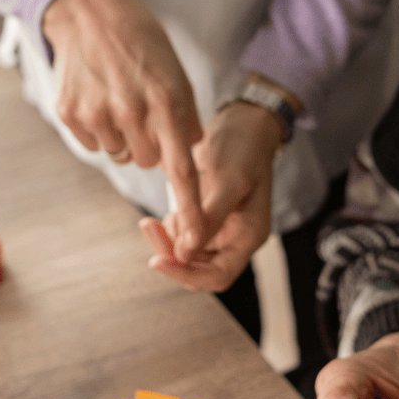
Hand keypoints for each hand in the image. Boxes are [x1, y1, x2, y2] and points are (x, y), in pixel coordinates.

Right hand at [41, 0, 204, 252]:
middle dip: (150, 143)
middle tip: (143, 108)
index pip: (180, 167)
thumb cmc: (140, 42)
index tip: (193, 237)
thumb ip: (186, 116)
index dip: (188, 206)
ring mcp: (97, 114)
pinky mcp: (70, 113)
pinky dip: (97, 128)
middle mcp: (131, 111)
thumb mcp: (176, 72)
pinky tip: (98, 97)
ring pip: (119, 153)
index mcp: (166, 102)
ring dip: (122, 134)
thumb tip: (190, 153)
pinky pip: (93, 142)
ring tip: (118, 96)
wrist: (89, 12)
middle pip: (147, 161)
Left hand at [139, 101, 279, 290]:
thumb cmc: (243, 147)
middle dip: (171, 255)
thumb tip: (184, 253)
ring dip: (167, 242)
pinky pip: (184, 236)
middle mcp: (236, 238)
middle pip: (199, 268)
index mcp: (249, 235)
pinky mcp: (207, 218)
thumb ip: (207, 219)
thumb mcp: (227, 181)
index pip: (218, 276)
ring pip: (188, 254)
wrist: (245, 122)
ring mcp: (222, 230)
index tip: (159, 260)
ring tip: (151, 220)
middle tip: (149, 228)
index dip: (187, 274)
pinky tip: (161, 214)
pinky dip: (169, 229)